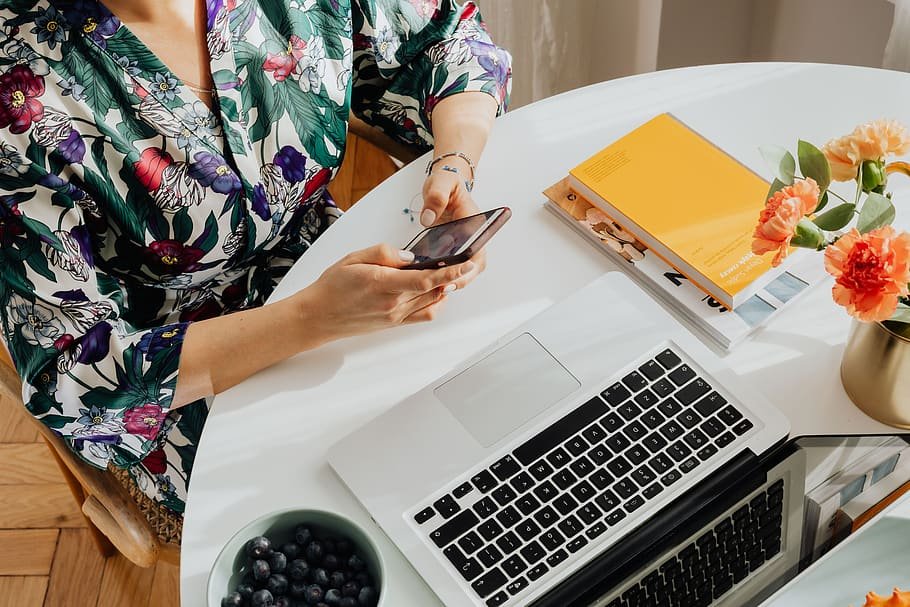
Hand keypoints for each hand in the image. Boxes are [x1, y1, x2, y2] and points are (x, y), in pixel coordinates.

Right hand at [296, 244, 475, 341]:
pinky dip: (433, 303)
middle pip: (433, 290)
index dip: (450, 271)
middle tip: (465, 263)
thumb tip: (409, 256)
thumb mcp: (354, 258)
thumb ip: (384, 253)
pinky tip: (434, 291)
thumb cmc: (332, 286)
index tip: (466, 263)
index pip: (426, 278)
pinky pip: (423, 316)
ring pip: (431, 302)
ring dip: (443, 288)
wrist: (318, 316)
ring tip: (450, 274)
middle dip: (452, 276)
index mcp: (383, 284)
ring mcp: (395, 316)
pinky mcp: (394, 323)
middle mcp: (393, 304)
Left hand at [421, 169, 484, 289]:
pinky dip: (446, 275)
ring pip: (466, 268)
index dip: (469, 263)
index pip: (477, 246)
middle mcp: (473, 234)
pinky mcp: (454, 248)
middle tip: (445, 288)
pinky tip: (431, 281)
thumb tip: (428, 219)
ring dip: (455, 280)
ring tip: (437, 289)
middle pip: (475, 263)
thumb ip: (435, 197)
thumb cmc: (446, 182)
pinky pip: (454, 265)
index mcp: (474, 220)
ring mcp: (465, 243)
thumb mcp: (440, 183)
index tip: (457, 271)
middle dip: (463, 277)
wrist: (445, 184)